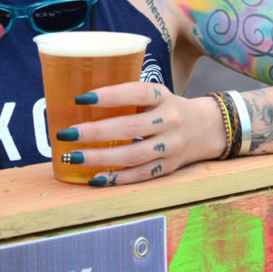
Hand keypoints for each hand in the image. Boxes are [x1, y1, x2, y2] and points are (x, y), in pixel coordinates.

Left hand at [58, 83, 223, 185]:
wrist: (205, 128)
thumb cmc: (165, 108)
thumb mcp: (154, 94)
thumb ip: (127, 97)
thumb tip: (80, 102)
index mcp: (162, 96)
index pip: (136, 93)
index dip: (109, 96)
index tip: (81, 99)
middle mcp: (170, 120)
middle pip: (130, 128)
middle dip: (95, 132)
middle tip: (66, 133)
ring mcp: (171, 146)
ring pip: (133, 155)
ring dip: (100, 157)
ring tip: (73, 157)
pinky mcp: (169, 167)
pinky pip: (140, 175)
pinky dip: (116, 178)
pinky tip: (95, 177)